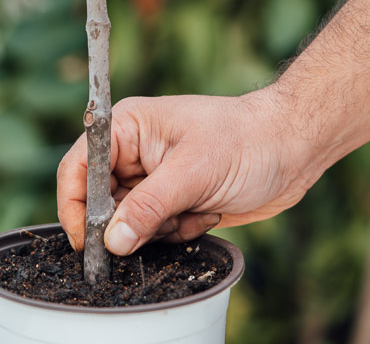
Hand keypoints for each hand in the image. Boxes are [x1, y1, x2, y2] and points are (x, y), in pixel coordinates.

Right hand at [56, 90, 319, 255]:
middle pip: (100, 202)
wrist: (294, 149)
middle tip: (163, 223)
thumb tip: (112, 241)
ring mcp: (153, 177)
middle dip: (129, 223)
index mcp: (126, 127)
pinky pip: (156, 230)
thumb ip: (148, 207)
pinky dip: (179, 231)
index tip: (88, 241)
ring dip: (160, 229)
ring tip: (195, 209)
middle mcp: (133, 151)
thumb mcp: (194, 173)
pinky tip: (207, 212)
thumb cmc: (247, 141)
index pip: (77, 168)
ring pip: (129, 222)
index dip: (75, 206)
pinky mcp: (173, 200)